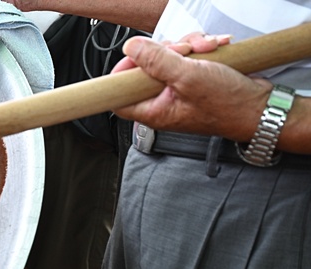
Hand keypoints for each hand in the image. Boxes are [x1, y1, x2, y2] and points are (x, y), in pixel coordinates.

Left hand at [110, 34, 270, 141]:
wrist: (260, 106)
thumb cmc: (228, 104)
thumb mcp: (188, 78)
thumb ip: (157, 62)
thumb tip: (131, 48)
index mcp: (154, 109)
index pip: (121, 94)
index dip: (124, 72)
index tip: (136, 54)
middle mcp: (163, 100)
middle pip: (147, 67)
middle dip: (168, 50)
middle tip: (186, 52)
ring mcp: (179, 89)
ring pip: (171, 57)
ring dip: (190, 45)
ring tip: (209, 48)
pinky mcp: (194, 78)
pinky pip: (189, 56)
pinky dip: (202, 48)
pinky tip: (217, 48)